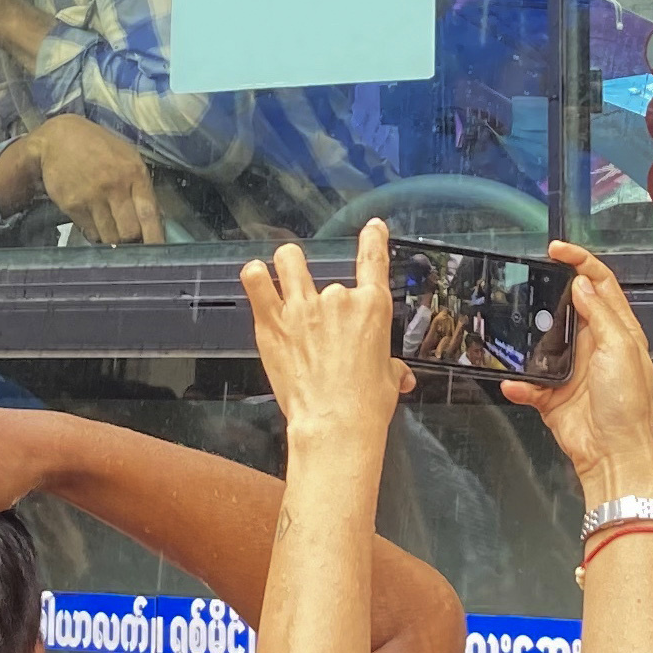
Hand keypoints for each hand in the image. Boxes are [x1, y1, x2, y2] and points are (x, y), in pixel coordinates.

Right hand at [31, 113, 164, 244]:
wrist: (57, 139)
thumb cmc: (97, 146)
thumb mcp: (126, 156)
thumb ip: (140, 186)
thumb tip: (154, 219)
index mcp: (134, 173)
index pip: (149, 214)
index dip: (155, 237)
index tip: (159, 251)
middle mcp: (114, 187)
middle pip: (129, 232)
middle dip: (132, 241)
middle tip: (131, 240)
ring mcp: (91, 198)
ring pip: (110, 237)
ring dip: (113, 239)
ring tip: (112, 227)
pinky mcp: (72, 206)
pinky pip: (90, 232)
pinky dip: (96, 233)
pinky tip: (95, 220)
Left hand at [240, 221, 409, 453]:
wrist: (335, 424)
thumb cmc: (365, 406)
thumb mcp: (388, 381)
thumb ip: (390, 367)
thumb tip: (398, 375)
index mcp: (371, 308)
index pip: (373, 259)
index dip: (373, 238)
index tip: (372, 227)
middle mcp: (338, 299)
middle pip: (328, 274)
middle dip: (323, 291)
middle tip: (316, 313)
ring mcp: (302, 308)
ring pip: (289, 260)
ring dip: (288, 263)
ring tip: (285, 271)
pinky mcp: (273, 323)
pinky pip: (257, 283)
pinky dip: (255, 276)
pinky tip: (256, 276)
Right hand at [502, 242, 652, 507]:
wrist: (614, 454)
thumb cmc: (628, 406)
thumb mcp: (620, 349)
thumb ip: (600, 314)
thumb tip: (584, 283)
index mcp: (617, 331)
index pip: (600, 284)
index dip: (580, 262)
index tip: (557, 250)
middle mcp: (594, 346)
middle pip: (568, 307)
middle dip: (548, 293)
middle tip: (528, 280)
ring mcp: (572, 370)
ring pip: (542, 342)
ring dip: (528, 340)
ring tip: (515, 330)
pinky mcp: (553, 396)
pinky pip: (528, 383)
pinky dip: (518, 383)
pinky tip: (514, 382)